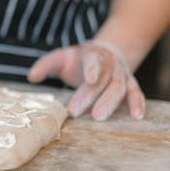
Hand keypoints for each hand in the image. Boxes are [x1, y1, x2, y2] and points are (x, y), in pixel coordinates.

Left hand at [28, 40, 145, 120]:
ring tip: (97, 117)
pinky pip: (136, 93)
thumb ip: (45, 65)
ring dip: (109, 103)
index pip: (93, 60)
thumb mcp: (61, 56)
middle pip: (102, 80)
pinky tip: (136, 116)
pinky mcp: (131, 84)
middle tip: (74, 111)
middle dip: (89, 96)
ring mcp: (122, 74)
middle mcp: (110, 63)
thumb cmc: (79, 59)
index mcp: (93, 54)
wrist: (106, 52)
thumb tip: (31, 77)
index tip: (88, 79)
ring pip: (119, 88)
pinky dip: (138, 103)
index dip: (92, 68)